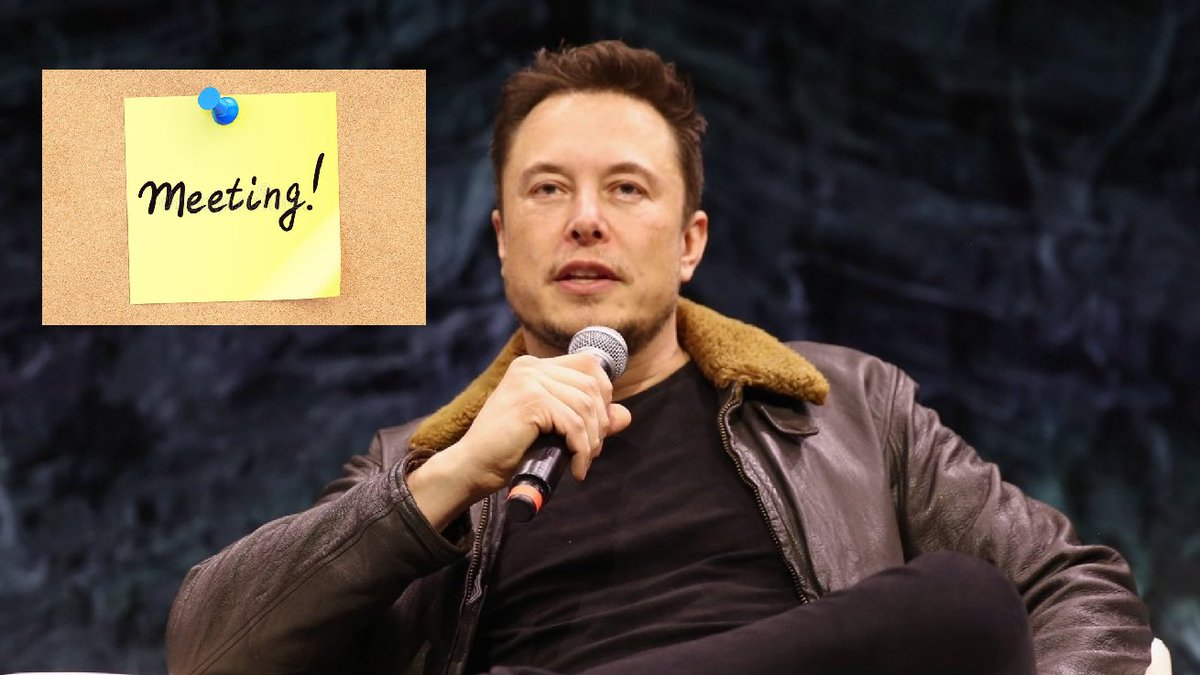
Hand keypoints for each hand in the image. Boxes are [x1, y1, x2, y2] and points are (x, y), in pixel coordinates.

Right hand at [408, 352, 631, 529]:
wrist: (473, 467)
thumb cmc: (510, 450)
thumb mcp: (554, 430)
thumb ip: (588, 420)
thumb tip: (625, 415)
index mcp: (534, 367)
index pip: (588, 364)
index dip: (604, 393)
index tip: (599, 426)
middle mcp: (531, 367)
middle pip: (592, 385)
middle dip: (600, 422)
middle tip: (590, 451)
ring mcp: (530, 381)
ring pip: (586, 406)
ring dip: (592, 439)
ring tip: (583, 461)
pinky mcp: (531, 401)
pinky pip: (574, 424)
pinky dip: (582, 449)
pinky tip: (577, 467)